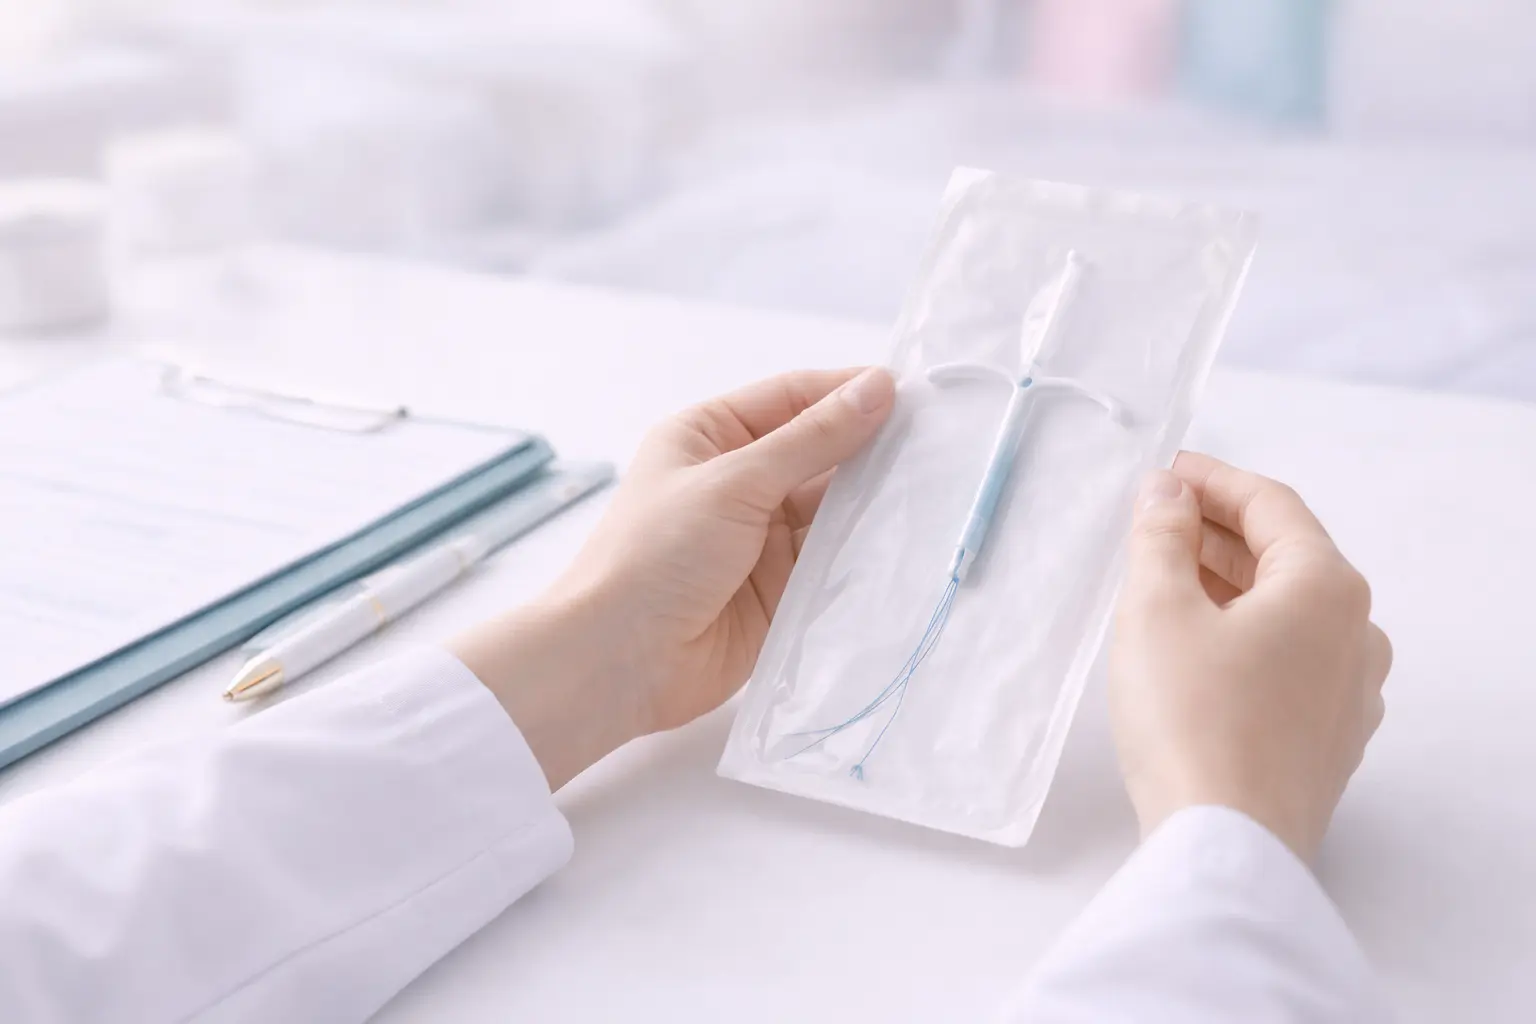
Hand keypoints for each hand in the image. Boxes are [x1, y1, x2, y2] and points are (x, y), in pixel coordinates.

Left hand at [452, 367, 895, 787]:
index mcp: (708, 436)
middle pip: (817, 452)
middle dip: (870, 449)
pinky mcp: (780, 589)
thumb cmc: (656, 555)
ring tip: (936, 488)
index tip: (910, 395)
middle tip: (939, 444)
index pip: (790, 399)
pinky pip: (831, 559)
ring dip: (872, 501)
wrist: (619, 661)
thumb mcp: (734, 483)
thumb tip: (877, 388)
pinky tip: (907, 539)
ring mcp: (759, 537)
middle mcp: (736, 481)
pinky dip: (863, 550)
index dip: (846, 393)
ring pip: (830, 507)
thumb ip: (811, 440)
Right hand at [1109, 452, 1392, 860]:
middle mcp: (1358, 634)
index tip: (1164, 470)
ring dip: (1227, 585)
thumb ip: (1161, 535)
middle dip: (1216, 532)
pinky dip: (1243, 636)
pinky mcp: (1328, 741)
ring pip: (1286, 614)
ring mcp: (1351, 693)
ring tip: (1163, 580)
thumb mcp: (1156, 608)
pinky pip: (1288, 662)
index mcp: (1328, 587)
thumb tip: (1169, 492)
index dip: (1212, 479)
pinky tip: (1194, 649)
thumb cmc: (1191, 717)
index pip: (1272, 505)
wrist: (1225, 845)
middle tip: (1153, 521)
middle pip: (1285, 557)